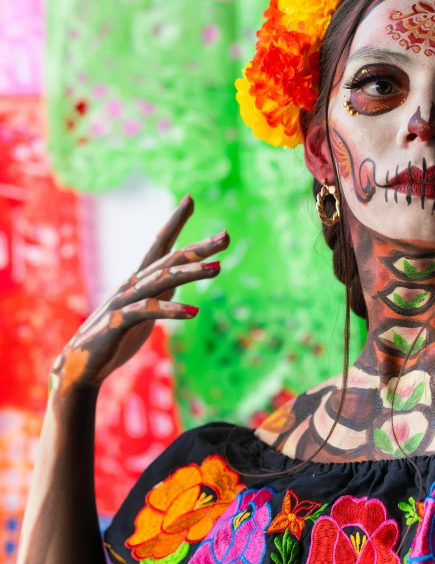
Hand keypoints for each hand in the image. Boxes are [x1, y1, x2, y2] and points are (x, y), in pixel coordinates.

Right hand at [50, 194, 227, 395]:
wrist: (80, 365)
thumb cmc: (114, 338)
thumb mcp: (144, 312)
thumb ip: (160, 293)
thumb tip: (179, 277)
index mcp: (138, 281)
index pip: (160, 246)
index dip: (175, 222)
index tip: (191, 197)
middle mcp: (131, 285)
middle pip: (168, 259)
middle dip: (198, 247)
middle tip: (226, 236)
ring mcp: (123, 302)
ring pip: (160, 280)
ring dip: (190, 273)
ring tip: (218, 268)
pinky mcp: (118, 323)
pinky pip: (146, 312)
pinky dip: (170, 310)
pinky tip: (194, 311)